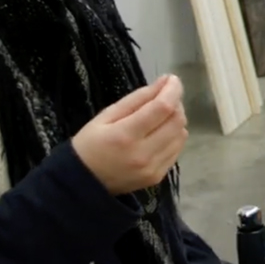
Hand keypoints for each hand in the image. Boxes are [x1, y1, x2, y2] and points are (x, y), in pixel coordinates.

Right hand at [72, 74, 188, 194]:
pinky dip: (174, 136)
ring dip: (176, 120)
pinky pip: (177, 150)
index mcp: (126, 135)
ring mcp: (152, 168)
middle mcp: (143, 154)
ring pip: (181, 135)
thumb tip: (164, 83)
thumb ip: (137, 98)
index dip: (173, 90)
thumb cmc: (90, 144)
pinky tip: (161, 133)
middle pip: (177, 121)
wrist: (83, 183)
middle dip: (176, 103)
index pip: (163, 107)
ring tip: (162, 115)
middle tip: (165, 96)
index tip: (172, 79)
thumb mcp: (106, 115)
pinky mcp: (158, 177)